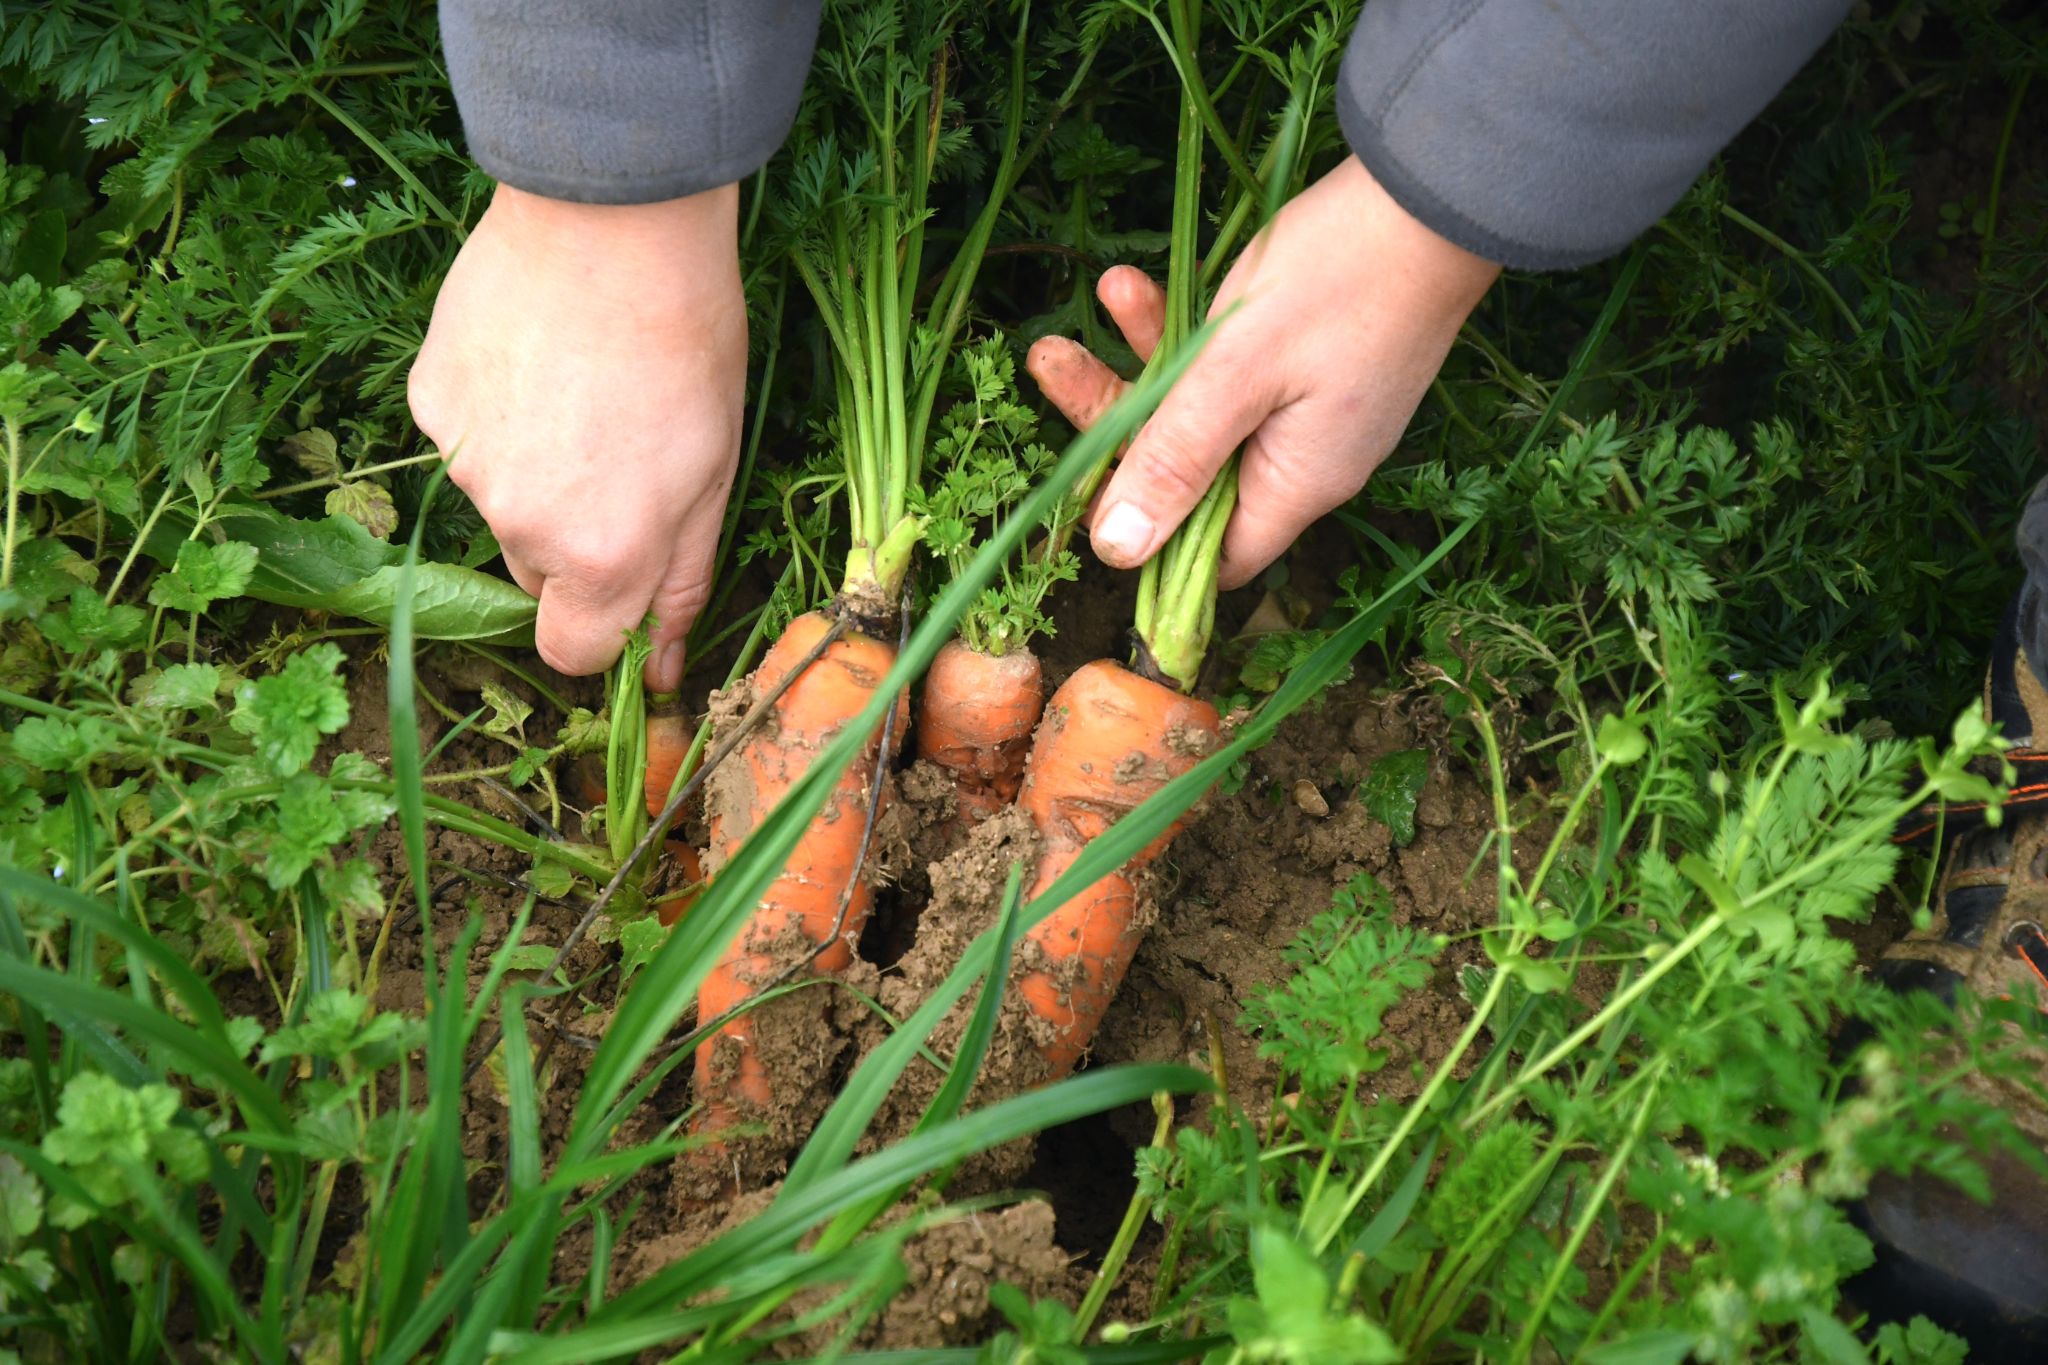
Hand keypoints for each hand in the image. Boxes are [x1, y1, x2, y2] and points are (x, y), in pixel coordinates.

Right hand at [408, 182, 746, 691]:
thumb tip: (663, 672)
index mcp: (601, 558)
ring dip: (534, 472)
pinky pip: (463, 437)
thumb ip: (681, 583)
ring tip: (583, 390)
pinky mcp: (429, 403)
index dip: (602, 625)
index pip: (573, 653)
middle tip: (619, 456)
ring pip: (499, 503)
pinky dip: (495, 414)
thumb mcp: (714, 474)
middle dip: (573, 543)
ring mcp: (464, 463)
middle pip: (537, 575)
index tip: (626, 578)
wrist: (615, 221)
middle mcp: (520, 526)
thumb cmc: (689, 347)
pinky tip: (538, 357)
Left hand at [1027, 157, 1499, 589]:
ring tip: (1109, 287)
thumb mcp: (1236, 372)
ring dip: (1146, 356)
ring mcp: (1311, 407)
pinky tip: (1142, 280)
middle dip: (1118, 416)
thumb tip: (1117, 552)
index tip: (1082, 486)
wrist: (1434, 187)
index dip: (1146, 535)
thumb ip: (1175, 460)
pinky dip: (1186, 329)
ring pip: (1201, 408)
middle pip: (1190, 473)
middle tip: (1054, 356)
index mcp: (1296, 483)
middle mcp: (1306, 459)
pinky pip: (1230, 365)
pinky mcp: (1310, 357)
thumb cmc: (1340, 279)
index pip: (1208, 556)